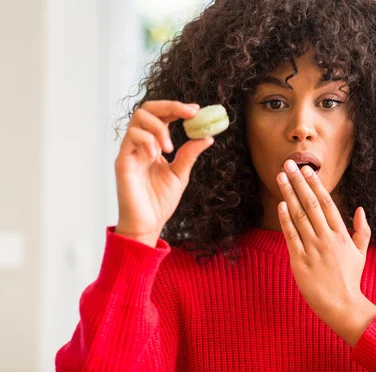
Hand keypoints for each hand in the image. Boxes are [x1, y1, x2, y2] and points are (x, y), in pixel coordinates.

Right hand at [114, 100, 214, 246]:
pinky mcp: (123, 161)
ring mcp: (130, 151)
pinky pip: (131, 138)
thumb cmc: (160, 201)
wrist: (148, 224)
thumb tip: (207, 136)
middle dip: (170, 106)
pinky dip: (147, 140)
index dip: (177, 109)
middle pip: (147, 109)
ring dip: (159, 127)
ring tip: (171, 147)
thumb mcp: (180, 174)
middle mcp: (139, 144)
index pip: (162, 116)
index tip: (196, 110)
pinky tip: (157, 155)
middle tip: (190, 113)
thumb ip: (189, 154)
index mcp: (153, 145)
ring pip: (138, 119)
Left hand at [276, 160, 375, 346]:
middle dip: (298, 181)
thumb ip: (361, 230)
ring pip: (298, 215)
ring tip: (280, 177)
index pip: (327, 202)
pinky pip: (291, 236)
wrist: (342, 305)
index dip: (315, 184)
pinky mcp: (299, 260)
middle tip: (288, 164)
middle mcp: (326, 237)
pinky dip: (285, 219)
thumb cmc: (350, 279)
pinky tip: (280, 204)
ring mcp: (312, 248)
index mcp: (341, 234)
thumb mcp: (361, 253)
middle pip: (310, 203)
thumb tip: (360, 209)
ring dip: (288, 194)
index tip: (307, 170)